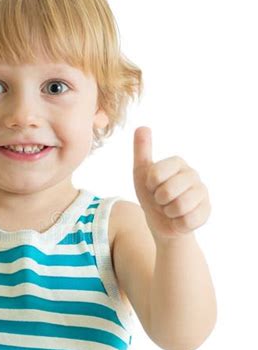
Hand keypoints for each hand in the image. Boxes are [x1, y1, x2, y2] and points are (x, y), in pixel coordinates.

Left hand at [133, 126, 210, 241]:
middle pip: (167, 191)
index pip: (156, 174)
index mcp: (177, 162)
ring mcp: (202, 192)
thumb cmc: (151, 195)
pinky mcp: (207, 211)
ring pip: (178, 207)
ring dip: (168, 213)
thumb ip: (142, 150)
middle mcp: (193, 174)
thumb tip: (142, 126)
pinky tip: (180, 218)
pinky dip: (178, 223)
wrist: (162, 222)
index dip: (150, 185)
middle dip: (159, 201)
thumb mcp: (142, 174)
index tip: (153, 187)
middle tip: (162, 200)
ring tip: (171, 209)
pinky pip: (187, 220)